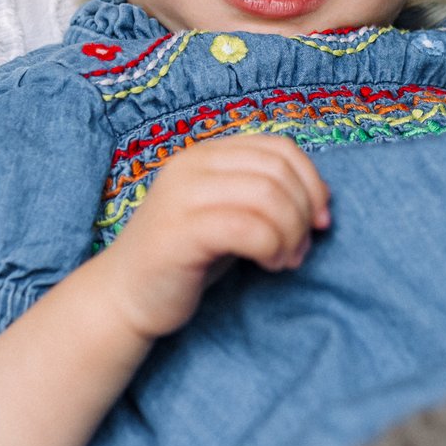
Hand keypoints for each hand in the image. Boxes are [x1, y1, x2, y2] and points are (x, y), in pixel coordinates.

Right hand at [98, 134, 329, 340]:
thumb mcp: (229, 215)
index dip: (312, 183)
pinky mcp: (180, 231)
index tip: (320, 222)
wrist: (124, 297)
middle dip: (303, 213)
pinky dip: (272, 247)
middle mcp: (192, 165)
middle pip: (278, 171)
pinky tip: (269, 266)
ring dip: (290, 233)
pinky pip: (248, 228)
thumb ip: (264, 197)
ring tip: (285, 260)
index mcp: (207, 154)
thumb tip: (322, 198)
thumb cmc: (185, 258)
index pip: (280, 148)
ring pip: (267, 196)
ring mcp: (183, 195)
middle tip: (301, 250)